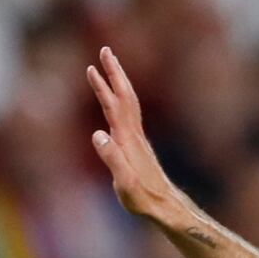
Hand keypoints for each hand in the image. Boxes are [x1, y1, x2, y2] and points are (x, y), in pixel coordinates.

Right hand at [86, 46, 187, 225]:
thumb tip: (98, 134)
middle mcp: (134, 134)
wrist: (166, 207)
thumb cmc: (143, 199)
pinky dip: (122, 97)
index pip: (114, 106)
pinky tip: (117, 98)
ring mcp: (137, 138)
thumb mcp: (124, 184)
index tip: (92, 68)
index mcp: (127, 140)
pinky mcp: (138, 145)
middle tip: (105, 50)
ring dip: (119, 81)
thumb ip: (112, 159)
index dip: (103, 87)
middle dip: (114, 72)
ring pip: (128, 102)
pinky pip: (129, 113)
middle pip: (124, 96)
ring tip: (110, 64)